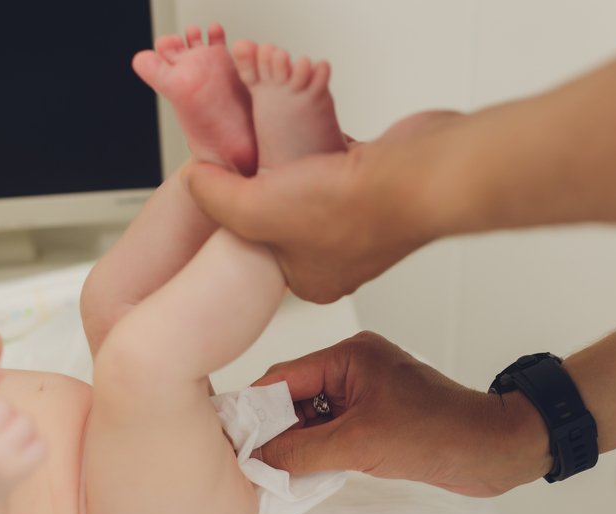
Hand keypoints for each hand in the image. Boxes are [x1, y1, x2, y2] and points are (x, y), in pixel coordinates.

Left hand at [183, 111, 468, 303]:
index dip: (237, 220)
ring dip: (292, 167)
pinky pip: (335, 164)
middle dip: (264, 191)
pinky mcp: (377, 184)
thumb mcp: (255, 210)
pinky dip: (320, 147)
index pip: (257, 253)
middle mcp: (340, 258)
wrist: (420, 173)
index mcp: (313, 281)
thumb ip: (216, 200)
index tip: (224, 191)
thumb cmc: (352, 206)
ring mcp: (362, 221)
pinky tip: (308, 131)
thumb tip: (195, 182)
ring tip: (274, 146)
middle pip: (283, 220)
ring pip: (309, 189)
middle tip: (246, 165)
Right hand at [252, 331, 551, 496]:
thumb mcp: (359, 444)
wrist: (493, 450)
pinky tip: (302, 471)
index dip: (254, 409)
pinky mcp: (375, 415)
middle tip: (248, 462)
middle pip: (293, 396)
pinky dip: (317, 449)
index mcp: (348, 355)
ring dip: (295, 442)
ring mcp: (365, 391)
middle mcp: (353, 365)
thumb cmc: (438, 434)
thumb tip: (256, 460)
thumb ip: (301, 451)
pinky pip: (332, 428)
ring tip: (274, 472)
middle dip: (273, 428)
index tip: (229, 440)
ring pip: (311, 415)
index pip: (283, 377)